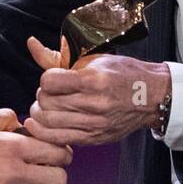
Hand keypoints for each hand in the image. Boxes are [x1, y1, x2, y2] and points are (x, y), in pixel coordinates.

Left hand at [24, 37, 170, 145]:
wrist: (152, 97)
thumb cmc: (123, 74)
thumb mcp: (93, 59)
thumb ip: (58, 58)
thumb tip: (31, 43)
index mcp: (94, 80)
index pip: (49, 82)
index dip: (47, 79)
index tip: (53, 78)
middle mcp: (94, 104)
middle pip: (46, 103)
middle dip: (42, 96)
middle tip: (50, 93)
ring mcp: (94, 124)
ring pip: (48, 122)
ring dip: (41, 113)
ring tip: (48, 107)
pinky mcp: (94, 138)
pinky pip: (58, 139)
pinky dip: (45, 131)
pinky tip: (46, 123)